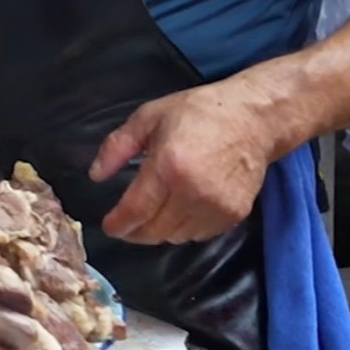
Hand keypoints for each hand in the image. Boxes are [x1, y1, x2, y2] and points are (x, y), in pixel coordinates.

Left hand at [88, 83, 278, 244]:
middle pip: (155, 230)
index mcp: (169, 166)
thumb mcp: (148, 117)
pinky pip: (200, 235)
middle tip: (124, 225)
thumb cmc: (198, 113)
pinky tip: (178, 212)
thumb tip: (96, 175)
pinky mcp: (235, 215)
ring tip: (152, 216)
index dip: (118, 224)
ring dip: (159, 232)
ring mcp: (217, 207)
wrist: (253, 120)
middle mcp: (193, 192)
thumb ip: (117, 146)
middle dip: (134, 232)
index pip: (136, 210)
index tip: (108, 226)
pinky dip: (184, 230)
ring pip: (177, 237)